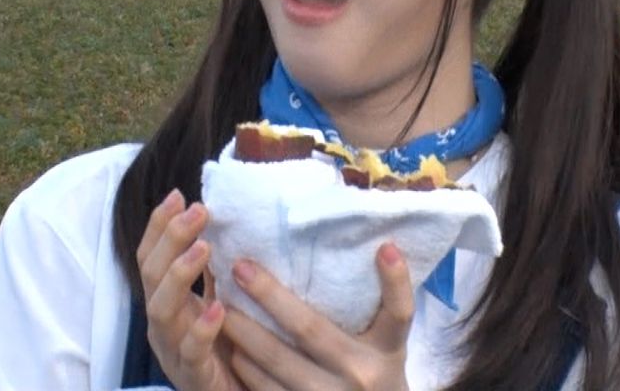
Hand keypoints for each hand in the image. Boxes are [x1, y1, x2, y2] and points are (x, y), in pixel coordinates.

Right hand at [136, 189, 241, 390]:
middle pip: (152, 275)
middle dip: (171, 238)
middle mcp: (163, 323)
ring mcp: (174, 350)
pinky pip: (192, 352)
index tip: (178, 194)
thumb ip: (213, 272)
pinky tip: (218, 308)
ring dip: (180, 275)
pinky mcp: (195, 376)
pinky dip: (202, 328)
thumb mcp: (217, 302)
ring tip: (203, 248)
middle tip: (198, 209)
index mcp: (167, 303)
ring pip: (162, 310)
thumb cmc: (225, 349)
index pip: (150, 257)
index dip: (159, 226)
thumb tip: (222, 223)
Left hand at [222, 242, 413, 390]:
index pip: (399, 312)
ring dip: (244, 331)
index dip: (395, 280)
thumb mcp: (387, 344)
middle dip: (270, 296)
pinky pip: (266, 390)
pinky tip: (230, 346)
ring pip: (277, 361)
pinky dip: (246, 367)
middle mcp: (362, 374)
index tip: (385, 247)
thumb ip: (381, 305)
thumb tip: (379, 243)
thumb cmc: (377, 372)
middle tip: (240, 267)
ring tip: (220, 303)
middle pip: (310, 329)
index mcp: (388, 350)